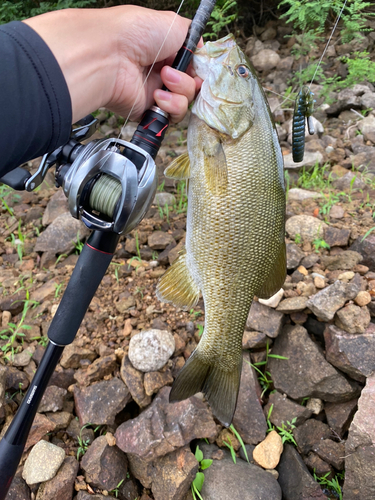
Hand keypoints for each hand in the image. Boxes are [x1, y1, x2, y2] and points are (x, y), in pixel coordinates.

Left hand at [24, 6, 202, 123]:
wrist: (110, 56)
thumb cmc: (137, 33)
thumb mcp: (174, 23)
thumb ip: (193, 37)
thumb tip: (202, 52)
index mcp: (166, 50)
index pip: (193, 65)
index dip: (199, 68)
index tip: (198, 67)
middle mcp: (161, 72)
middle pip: (193, 85)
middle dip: (190, 79)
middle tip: (173, 71)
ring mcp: (155, 93)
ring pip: (186, 101)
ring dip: (180, 90)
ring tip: (163, 79)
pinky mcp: (149, 111)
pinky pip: (173, 116)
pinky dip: (171, 105)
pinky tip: (157, 95)